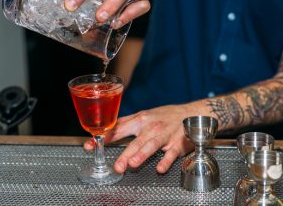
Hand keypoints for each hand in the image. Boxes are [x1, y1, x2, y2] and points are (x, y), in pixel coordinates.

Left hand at [84, 104, 198, 173]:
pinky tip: (160, 168)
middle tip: (117, 166)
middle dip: (125, 153)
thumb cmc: (166, 116)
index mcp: (140, 120)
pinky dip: (166, 160)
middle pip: (136, 141)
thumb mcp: (145, 115)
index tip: (91, 144)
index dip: (105, 137)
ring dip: (142, 154)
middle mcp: (151, 127)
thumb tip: (107, 130)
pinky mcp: (177, 144)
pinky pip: (171, 154)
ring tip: (132, 164)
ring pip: (152, 145)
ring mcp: (164, 135)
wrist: (192, 114)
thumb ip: (127, 123)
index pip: (119, 128)